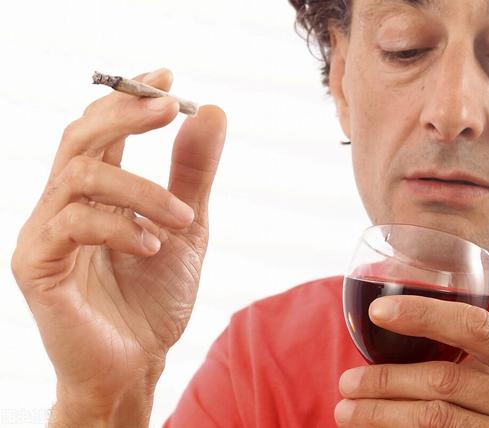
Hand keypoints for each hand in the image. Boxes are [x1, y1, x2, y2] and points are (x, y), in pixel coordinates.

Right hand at [11, 68, 225, 420]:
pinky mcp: (36, 265)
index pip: (102, 128)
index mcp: (98, 193)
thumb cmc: (154, 296)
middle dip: (125, 114)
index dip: (128, 97)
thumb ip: (192, 172)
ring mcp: (47, 232)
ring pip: (81, 176)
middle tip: (169, 105)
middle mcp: (65, 204)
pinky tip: (152, 247)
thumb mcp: (186, 226)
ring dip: (141, 190)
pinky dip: (120, 228)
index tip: (166, 76)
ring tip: (180, 218)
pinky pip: (71, 224)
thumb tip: (211, 111)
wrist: (136, 361)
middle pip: (80, 136)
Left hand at [335, 296, 488, 426]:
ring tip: (347, 410)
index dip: (424, 314)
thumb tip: (397, 334)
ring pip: (436, 421)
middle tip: (346, 382)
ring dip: (383, 415)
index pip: (476, 327)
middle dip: (386, 380)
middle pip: (445, 382)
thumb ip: (480, 360)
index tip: (377, 312)